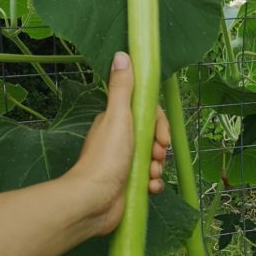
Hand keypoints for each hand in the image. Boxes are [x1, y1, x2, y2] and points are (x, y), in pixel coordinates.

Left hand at [70, 51, 169, 235]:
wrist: (94, 200)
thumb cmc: (106, 157)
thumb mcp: (118, 116)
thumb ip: (122, 88)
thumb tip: (122, 55)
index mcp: (115, 123)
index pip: (146, 115)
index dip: (158, 125)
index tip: (161, 137)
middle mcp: (119, 141)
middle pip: (152, 138)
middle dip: (159, 148)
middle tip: (155, 157)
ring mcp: (124, 164)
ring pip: (153, 160)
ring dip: (158, 168)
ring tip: (150, 176)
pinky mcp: (128, 185)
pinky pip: (150, 180)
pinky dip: (154, 184)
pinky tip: (150, 188)